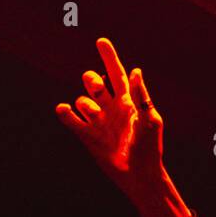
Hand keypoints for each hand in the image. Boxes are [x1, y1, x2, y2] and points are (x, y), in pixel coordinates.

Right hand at [55, 38, 166, 206]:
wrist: (140, 175)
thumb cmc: (150, 148)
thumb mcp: (150, 120)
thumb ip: (141, 96)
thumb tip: (136, 70)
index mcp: (128, 102)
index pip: (116, 74)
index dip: (109, 58)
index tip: (101, 41)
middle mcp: (111, 108)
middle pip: (93, 82)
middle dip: (91, 79)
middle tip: (97, 86)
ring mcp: (98, 121)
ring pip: (82, 100)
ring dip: (86, 104)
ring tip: (96, 117)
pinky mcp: (86, 135)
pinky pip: (69, 117)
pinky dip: (65, 112)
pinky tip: (66, 110)